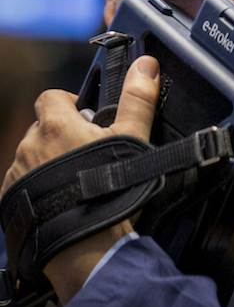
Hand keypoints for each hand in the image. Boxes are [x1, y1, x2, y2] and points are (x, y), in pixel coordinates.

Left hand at [2, 55, 160, 304]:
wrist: (86, 243)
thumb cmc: (111, 186)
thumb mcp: (132, 138)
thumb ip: (137, 99)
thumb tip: (146, 63)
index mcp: (55, 124)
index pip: (50, 97)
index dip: (67, 102)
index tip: (85, 116)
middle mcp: (29, 144)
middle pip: (41, 128)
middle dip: (60, 135)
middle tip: (88, 152)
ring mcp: (17, 172)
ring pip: (31, 156)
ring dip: (48, 161)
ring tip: (77, 180)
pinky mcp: (11, 198)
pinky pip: (21, 183)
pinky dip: (37, 186)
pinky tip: (62, 199)